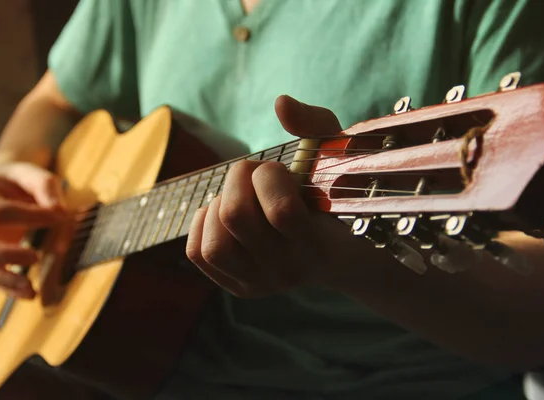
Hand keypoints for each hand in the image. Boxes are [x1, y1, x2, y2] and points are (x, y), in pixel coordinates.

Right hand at [0, 162, 66, 297]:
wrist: (7, 186)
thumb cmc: (20, 181)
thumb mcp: (34, 173)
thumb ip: (45, 187)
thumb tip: (58, 213)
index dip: (29, 217)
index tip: (60, 218)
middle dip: (5, 254)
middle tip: (36, 256)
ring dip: (4, 279)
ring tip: (31, 288)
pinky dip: (8, 288)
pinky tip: (29, 293)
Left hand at [186, 95, 354, 296]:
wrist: (344, 253)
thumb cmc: (336, 196)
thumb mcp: (336, 158)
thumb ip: (315, 126)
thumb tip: (280, 103)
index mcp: (319, 243)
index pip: (281, 210)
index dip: (269, 176)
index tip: (279, 169)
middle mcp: (289, 271)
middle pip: (236, 218)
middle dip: (238, 178)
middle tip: (253, 171)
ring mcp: (262, 283)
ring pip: (216, 244)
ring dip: (218, 206)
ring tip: (239, 196)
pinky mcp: (240, 287)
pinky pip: (200, 254)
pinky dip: (202, 224)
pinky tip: (222, 213)